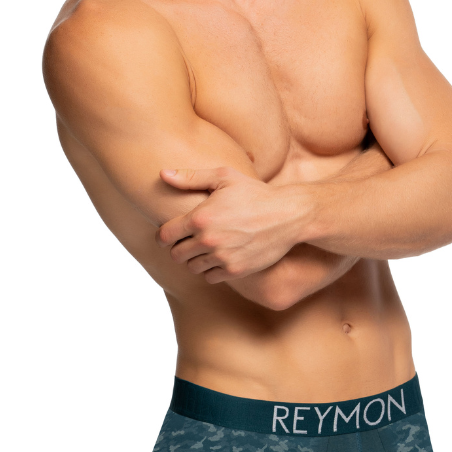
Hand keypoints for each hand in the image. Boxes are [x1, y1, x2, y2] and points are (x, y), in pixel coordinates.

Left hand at [156, 167, 311, 282]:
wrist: (288, 215)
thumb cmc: (256, 193)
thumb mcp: (224, 177)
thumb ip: (191, 177)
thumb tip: (163, 174)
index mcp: (200, 218)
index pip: (165, 235)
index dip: (164, 235)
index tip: (169, 233)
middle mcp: (208, 240)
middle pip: (176, 255)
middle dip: (178, 247)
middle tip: (188, 240)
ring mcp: (222, 257)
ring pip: (192, 267)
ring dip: (195, 259)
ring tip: (205, 248)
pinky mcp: (236, 270)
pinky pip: (210, 277)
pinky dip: (211, 269)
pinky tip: (219, 257)